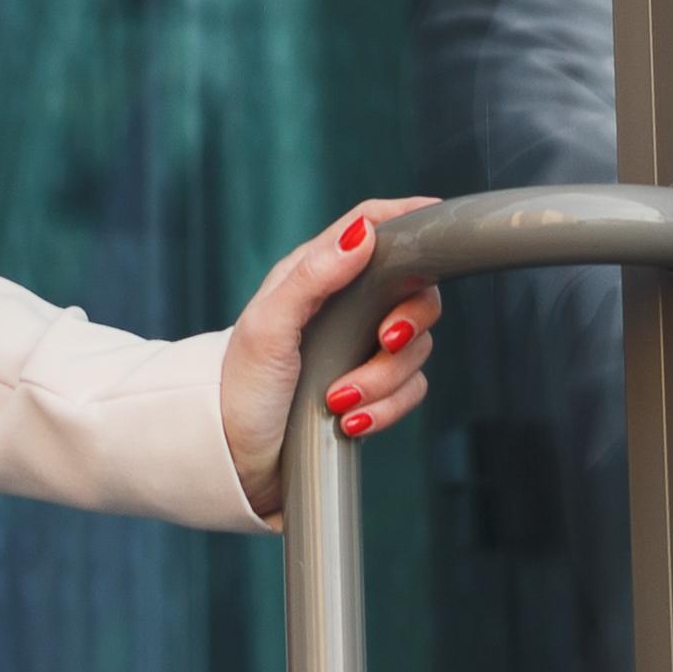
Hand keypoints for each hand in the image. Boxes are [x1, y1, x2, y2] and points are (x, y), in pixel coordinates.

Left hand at [218, 202, 444, 517]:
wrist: (235, 456)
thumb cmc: (241, 385)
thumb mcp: (269, 325)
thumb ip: (314, 275)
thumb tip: (363, 233)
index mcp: (316, 274)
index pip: (371, 227)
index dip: (407, 216)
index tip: (437, 216)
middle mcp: (345, 305)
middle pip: (415, 291)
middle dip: (409, 321)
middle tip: (385, 340)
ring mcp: (362, 348)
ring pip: (416, 349)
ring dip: (383, 380)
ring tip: (338, 399)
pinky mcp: (372, 389)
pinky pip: (409, 391)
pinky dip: (385, 408)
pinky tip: (350, 422)